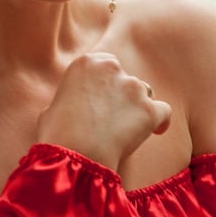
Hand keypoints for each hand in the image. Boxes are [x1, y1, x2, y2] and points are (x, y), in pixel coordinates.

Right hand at [37, 53, 170, 170]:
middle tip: (112, 118)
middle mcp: (112, 68)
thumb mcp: (52, 108)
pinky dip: (159, 121)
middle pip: (126, 78)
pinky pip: (163, 111)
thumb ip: (70, 99)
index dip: (106, 83)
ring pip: (144, 94)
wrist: (74, 153)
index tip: (104, 99)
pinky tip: (154, 130)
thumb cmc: (57, 134)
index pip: (107, 64)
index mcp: (87, 62)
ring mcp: (133, 88)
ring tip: (125, 130)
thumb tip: (72, 109)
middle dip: (122, 95)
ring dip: (137, 108)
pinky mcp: (149, 109)